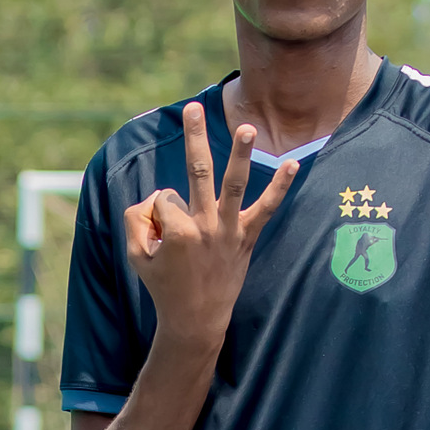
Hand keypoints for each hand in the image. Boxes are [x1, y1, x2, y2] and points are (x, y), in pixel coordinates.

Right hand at [124, 100, 297, 352]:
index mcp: (177, 230)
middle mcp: (204, 225)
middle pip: (197, 171)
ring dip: (239, 154)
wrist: (196, 320)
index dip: (158, 214)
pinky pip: (266, 210)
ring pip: (234, 184)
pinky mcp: (246, 238)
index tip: (161, 237)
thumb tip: (158, 196)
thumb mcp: (135, 255)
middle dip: (193, 137)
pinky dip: (280, 187)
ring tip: (247, 126)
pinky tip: (294, 163)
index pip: (164, 198)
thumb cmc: (163, 288)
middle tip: (191, 109)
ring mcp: (228, 230)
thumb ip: (135, 219)